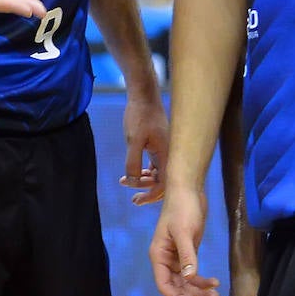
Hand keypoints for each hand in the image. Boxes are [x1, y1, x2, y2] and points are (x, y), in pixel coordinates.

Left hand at [119, 88, 168, 205]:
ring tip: (125, 182)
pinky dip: (144, 171)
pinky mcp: (158, 145)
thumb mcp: (133, 140)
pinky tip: (132, 173)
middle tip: (133, 200)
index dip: (152, 195)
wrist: (143, 95)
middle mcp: (170, 154)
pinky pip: (155, 165)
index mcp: (167, 154)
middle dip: (148, 191)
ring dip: (143, 180)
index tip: (137, 200)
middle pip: (163, 182)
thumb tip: (133, 181)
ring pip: (158, 173)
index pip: (165, 184)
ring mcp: (165, 150)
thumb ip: (133, 163)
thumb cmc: (139, 115)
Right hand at [149, 187, 219, 295]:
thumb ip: (187, 255)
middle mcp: (165, 260)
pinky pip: (193, 273)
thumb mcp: (184, 232)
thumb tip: (190, 278)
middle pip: (177, 287)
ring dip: (199, 291)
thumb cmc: (183, 208)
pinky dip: (203, 280)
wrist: (189, 189)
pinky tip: (215, 283)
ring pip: (186, 282)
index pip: (165, 286)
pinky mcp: (188, 253)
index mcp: (158, 256)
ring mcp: (176, 257)